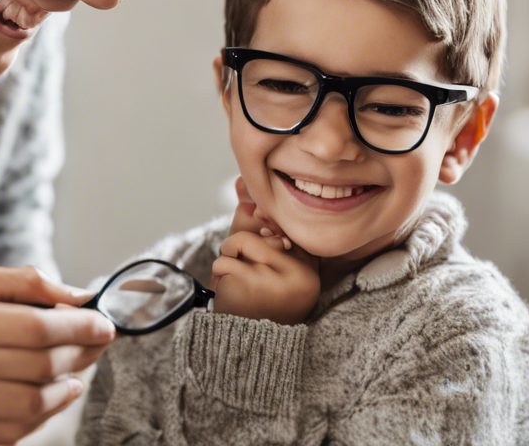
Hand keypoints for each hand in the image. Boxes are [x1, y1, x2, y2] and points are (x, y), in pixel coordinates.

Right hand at [0, 263, 115, 445]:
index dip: (80, 327)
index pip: (36, 326)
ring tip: (72, 372)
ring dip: (64, 390)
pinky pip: (6, 437)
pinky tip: (44, 398)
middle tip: (95, 343)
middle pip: (39, 367)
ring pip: (30, 407)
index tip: (103, 323)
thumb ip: (12, 282)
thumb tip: (73, 293)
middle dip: (79, 354)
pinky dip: (35, 419)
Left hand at [210, 176, 319, 324]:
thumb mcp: (263, 263)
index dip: (265, 222)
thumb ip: (254, 224)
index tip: (259, 235)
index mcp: (309, 266)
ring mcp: (280, 278)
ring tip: (232, 274)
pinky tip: (226, 286)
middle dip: (241, 243)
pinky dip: (219, 271)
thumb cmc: (257, 300)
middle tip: (240, 262)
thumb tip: (241, 183)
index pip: (285, 226)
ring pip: (241, 241)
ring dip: (227, 256)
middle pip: (261, 230)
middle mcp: (301, 271)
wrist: (251, 345)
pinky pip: (226, 261)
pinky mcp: (255, 286)